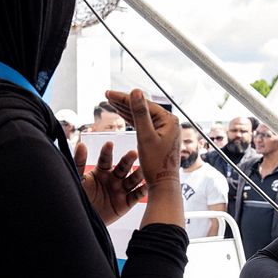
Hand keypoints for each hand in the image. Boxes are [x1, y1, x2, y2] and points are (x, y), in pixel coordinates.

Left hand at [74, 141, 145, 225]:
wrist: (82, 220)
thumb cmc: (79, 198)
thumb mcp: (78, 179)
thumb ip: (79, 163)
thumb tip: (81, 145)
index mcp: (101, 171)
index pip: (105, 159)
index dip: (107, 151)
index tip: (109, 144)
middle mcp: (113, 178)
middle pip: (123, 167)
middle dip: (128, 160)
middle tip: (133, 153)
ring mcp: (121, 190)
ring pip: (132, 180)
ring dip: (138, 173)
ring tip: (144, 168)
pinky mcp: (126, 203)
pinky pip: (136, 196)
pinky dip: (142, 191)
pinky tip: (146, 185)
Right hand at [105, 89, 183, 227]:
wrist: (163, 185)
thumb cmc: (156, 164)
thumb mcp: (145, 136)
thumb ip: (140, 113)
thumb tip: (136, 91)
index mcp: (169, 120)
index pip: (143, 103)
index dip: (124, 98)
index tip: (109, 94)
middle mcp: (170, 123)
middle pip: (144, 108)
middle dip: (125, 102)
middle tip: (108, 96)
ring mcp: (166, 131)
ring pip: (144, 116)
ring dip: (128, 110)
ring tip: (112, 103)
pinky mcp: (162, 138)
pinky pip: (146, 125)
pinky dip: (134, 120)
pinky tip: (124, 116)